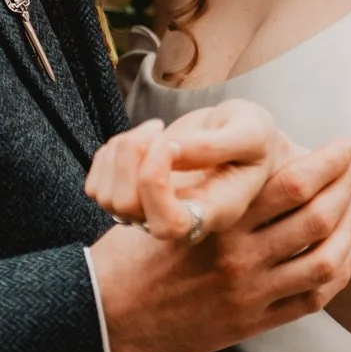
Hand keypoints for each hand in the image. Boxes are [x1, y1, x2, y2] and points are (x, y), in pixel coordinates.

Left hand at [82, 102, 292, 243]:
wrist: (244, 142)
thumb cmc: (254, 139)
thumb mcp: (252, 131)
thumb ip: (214, 144)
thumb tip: (170, 150)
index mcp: (215, 212)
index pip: (168, 224)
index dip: (154, 182)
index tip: (169, 143)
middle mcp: (180, 221)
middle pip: (126, 207)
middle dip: (132, 155)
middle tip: (159, 127)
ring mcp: (152, 216)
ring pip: (106, 196)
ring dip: (121, 150)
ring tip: (154, 130)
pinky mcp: (131, 202)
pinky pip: (96, 187)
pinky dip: (109, 155)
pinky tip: (141, 143)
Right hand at [87, 136, 350, 351]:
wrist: (107, 317)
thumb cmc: (131, 254)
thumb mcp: (164, 207)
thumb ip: (207, 185)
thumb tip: (240, 149)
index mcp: (219, 219)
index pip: (294, 182)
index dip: (331, 160)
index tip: (347, 145)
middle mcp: (241, 256)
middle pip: (319, 216)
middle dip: (349, 185)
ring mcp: (250, 293)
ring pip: (325, 258)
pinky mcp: (251, 323)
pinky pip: (313, 298)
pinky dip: (338, 271)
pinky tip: (346, 251)